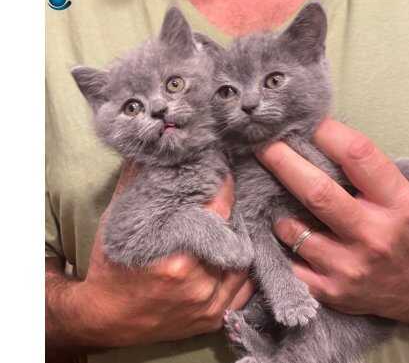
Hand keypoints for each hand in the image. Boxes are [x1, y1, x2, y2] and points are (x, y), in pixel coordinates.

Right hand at [46, 163, 253, 347]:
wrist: (104, 318)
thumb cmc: (111, 265)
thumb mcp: (120, 219)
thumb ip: (138, 182)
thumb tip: (155, 151)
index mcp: (177, 260)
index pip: (218, 212)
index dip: (223, 188)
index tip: (223, 174)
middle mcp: (198, 285)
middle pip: (234, 237)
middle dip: (231, 213)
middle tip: (226, 199)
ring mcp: (208, 305)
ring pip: (243, 263)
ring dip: (238, 241)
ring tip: (229, 225)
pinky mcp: (213, 319)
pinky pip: (242, 290)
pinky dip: (240, 270)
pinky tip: (232, 254)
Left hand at [257, 119, 408, 330]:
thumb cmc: (401, 230)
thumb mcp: (398, 196)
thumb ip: (363, 172)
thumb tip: (313, 136)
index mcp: (398, 204)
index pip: (358, 156)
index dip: (326, 132)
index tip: (306, 122)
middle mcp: (375, 236)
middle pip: (317, 192)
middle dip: (283, 162)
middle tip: (263, 144)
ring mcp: (351, 267)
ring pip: (294, 229)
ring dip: (279, 210)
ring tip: (276, 200)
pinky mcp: (330, 290)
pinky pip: (289, 260)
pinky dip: (282, 242)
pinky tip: (284, 231)